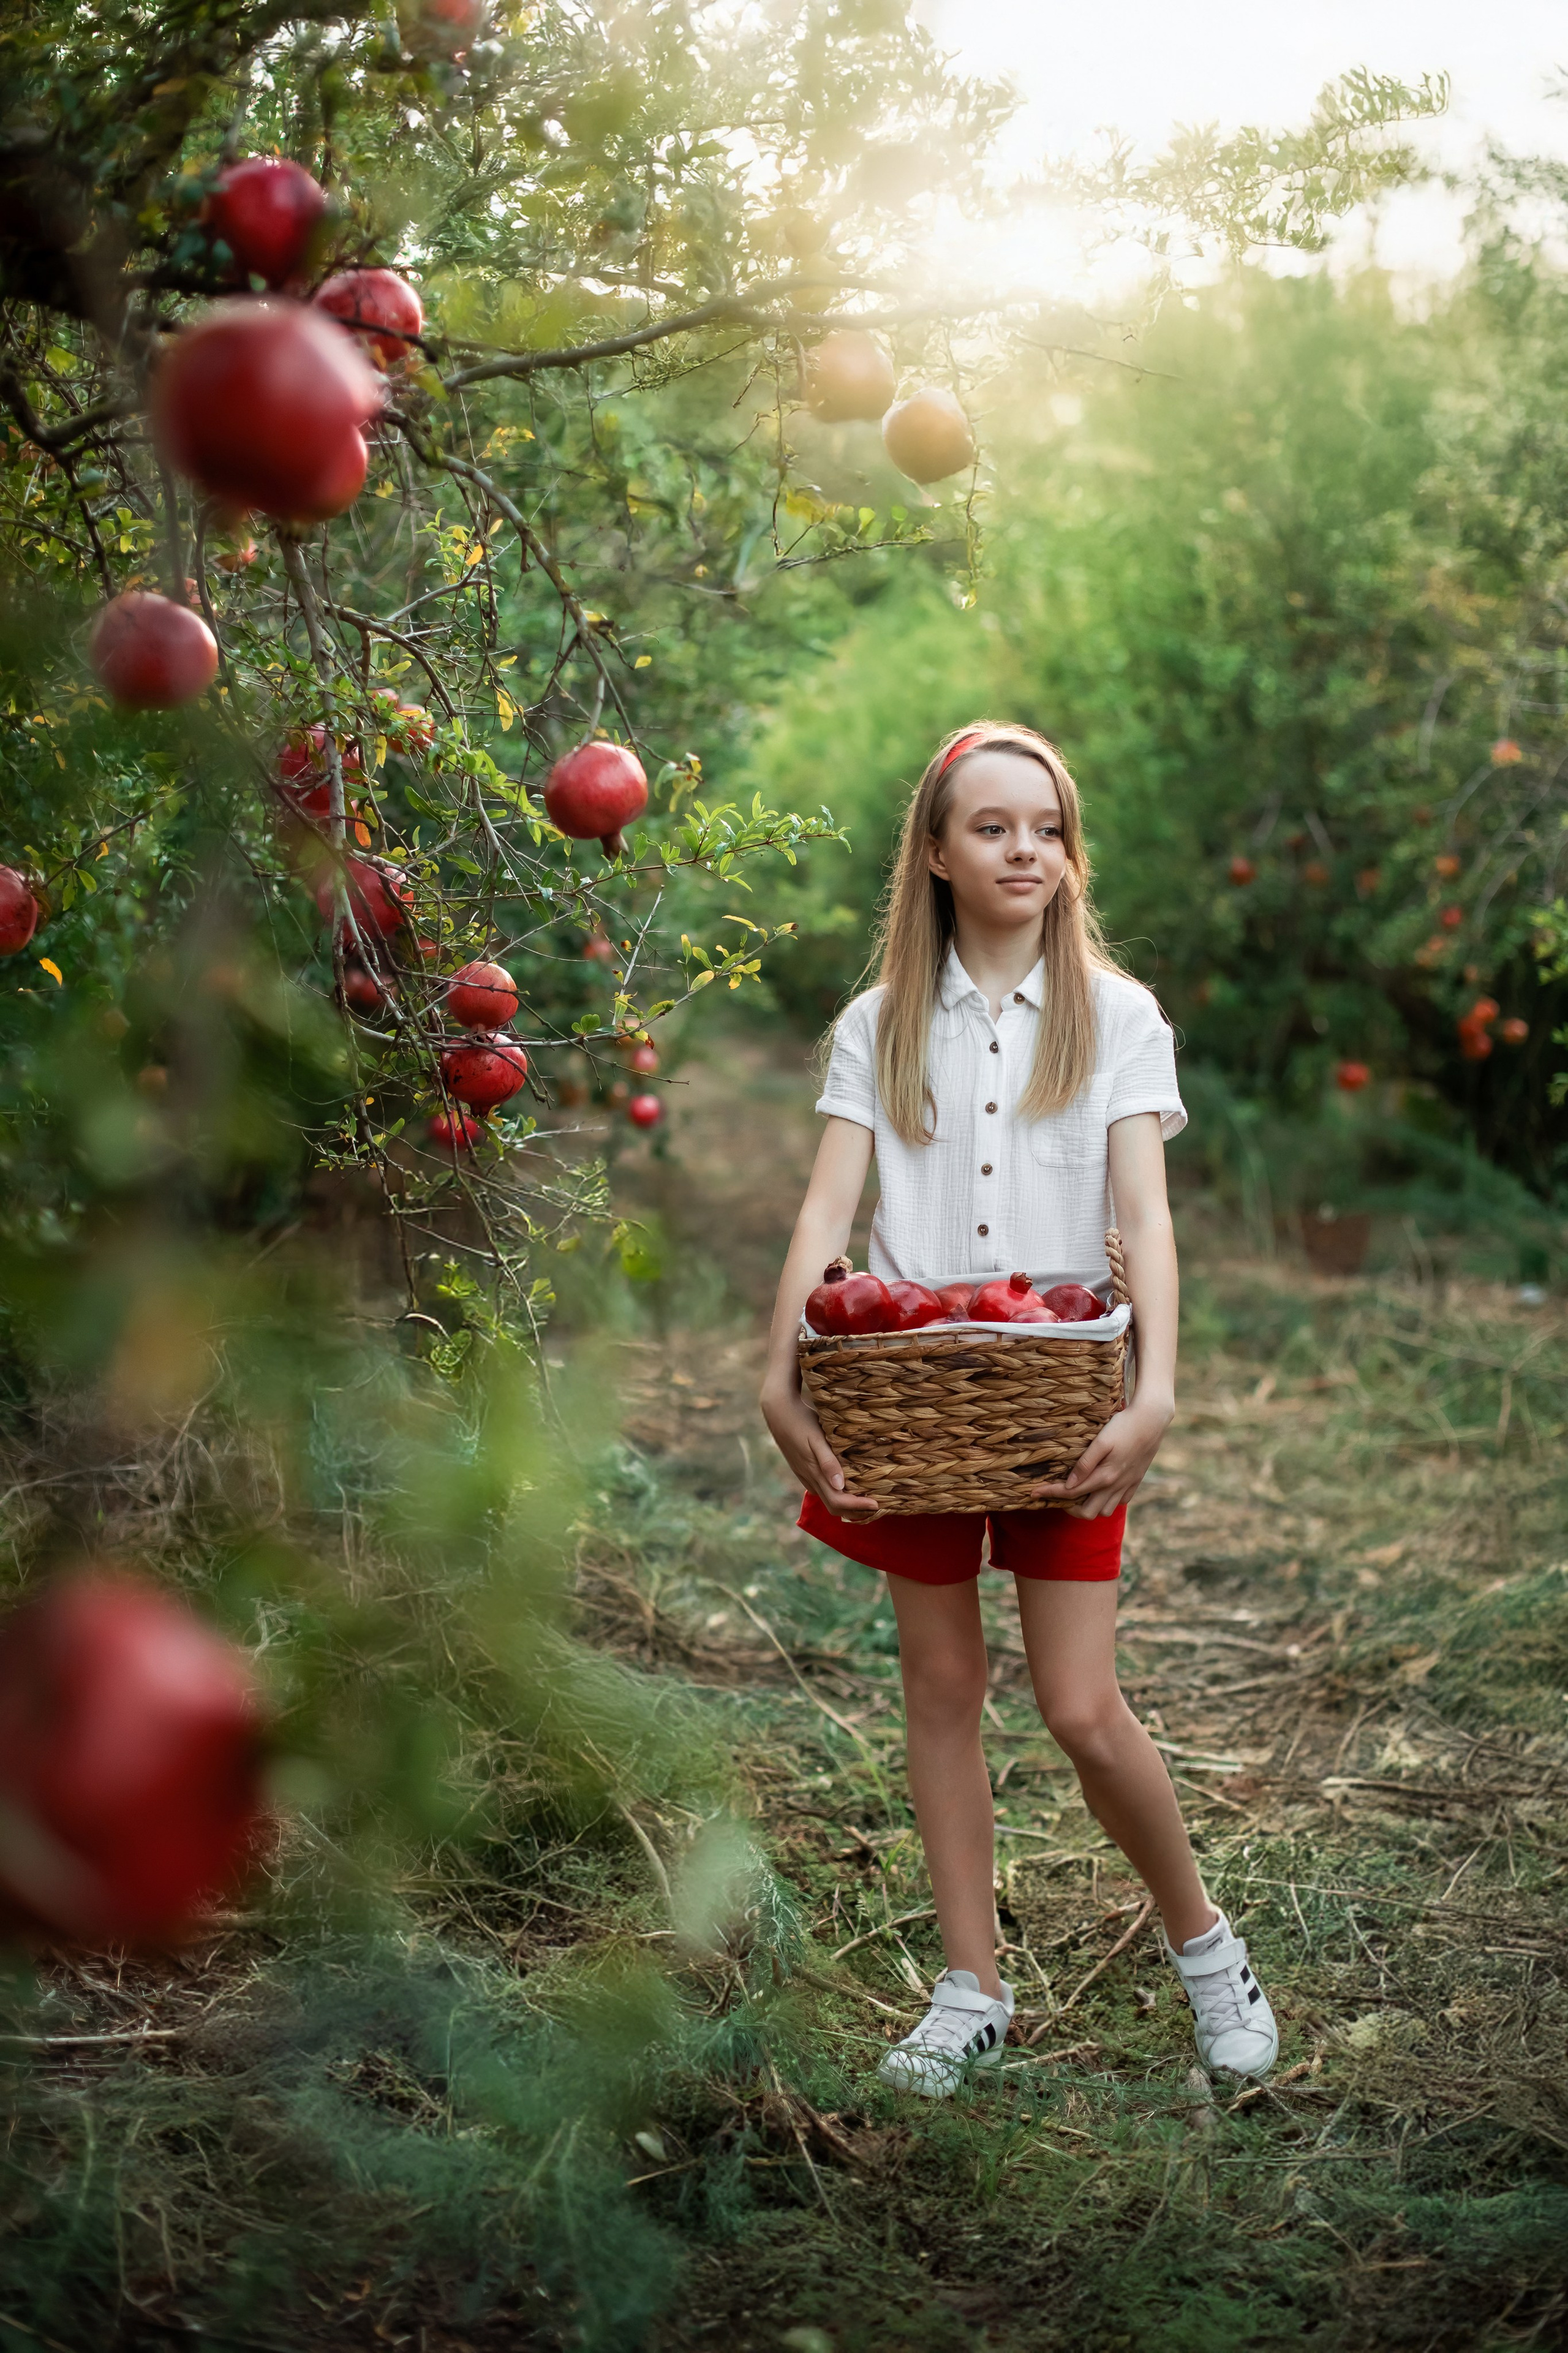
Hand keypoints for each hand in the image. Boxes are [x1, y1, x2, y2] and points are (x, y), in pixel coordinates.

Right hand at [760, 1379, 879, 1518]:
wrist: (778, 1410)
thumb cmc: (801, 1420)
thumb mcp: (816, 1438)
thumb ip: (828, 1462)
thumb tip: (840, 1486)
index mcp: (814, 1472)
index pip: (837, 1501)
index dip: (858, 1506)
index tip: (877, 1504)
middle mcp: (809, 1479)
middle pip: (834, 1507)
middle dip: (855, 1511)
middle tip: (877, 1506)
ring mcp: (805, 1476)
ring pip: (828, 1500)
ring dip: (848, 1505)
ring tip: (868, 1498)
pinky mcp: (804, 1471)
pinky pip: (823, 1490)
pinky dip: (839, 1495)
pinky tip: (850, 1486)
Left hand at [1031, 1396, 1172, 1518]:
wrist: (1153, 1420)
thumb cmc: (1123, 1426)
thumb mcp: (1101, 1442)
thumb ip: (1084, 1465)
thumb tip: (1069, 1485)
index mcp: (1104, 1476)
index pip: (1070, 1493)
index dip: (1050, 1493)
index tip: (1033, 1493)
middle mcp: (1115, 1485)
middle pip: (1088, 1513)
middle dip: (1070, 1508)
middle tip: (1059, 1495)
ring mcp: (1127, 1485)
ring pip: (1106, 1511)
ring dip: (1090, 1506)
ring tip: (1080, 1493)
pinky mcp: (1136, 1481)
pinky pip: (1121, 1501)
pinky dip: (1109, 1501)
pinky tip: (1102, 1488)